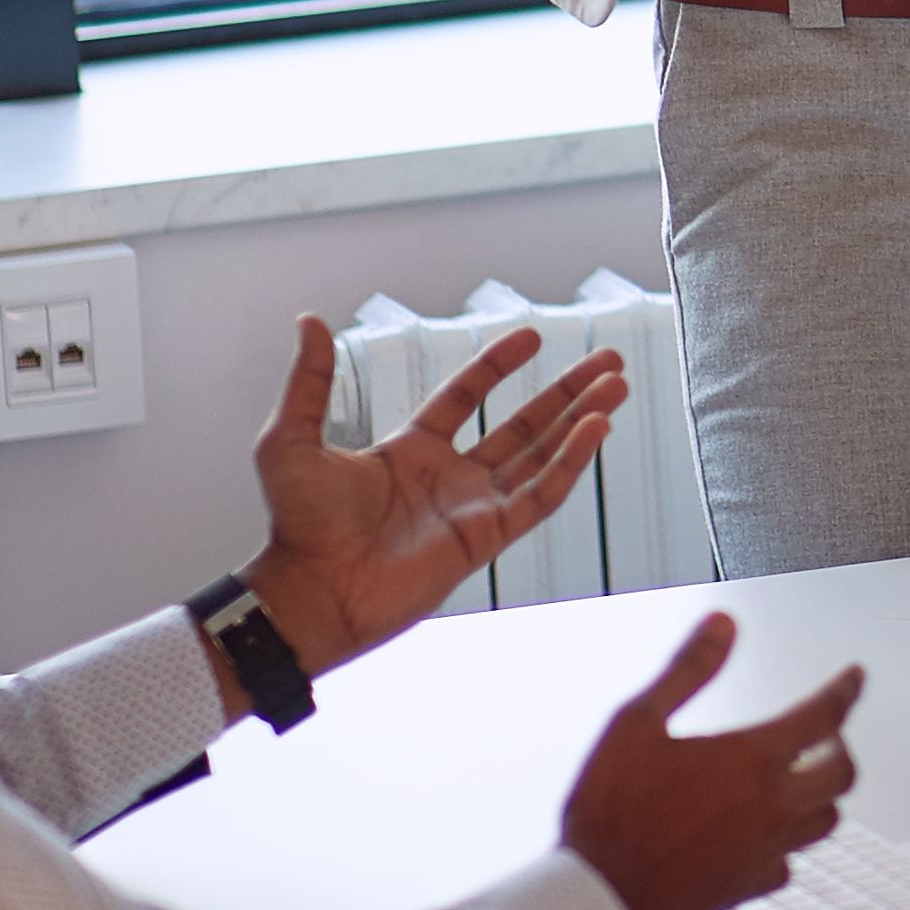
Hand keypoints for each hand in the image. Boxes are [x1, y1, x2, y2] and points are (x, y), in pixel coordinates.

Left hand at [233, 316, 626, 681]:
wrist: (311, 590)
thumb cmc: (296, 524)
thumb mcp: (292, 439)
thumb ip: (310, 381)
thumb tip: (308, 320)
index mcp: (410, 451)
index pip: (466, 397)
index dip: (498, 366)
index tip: (532, 336)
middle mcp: (449, 476)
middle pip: (522, 425)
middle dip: (566, 392)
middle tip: (608, 361)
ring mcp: (472, 508)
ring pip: (541, 456)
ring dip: (580, 420)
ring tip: (617, 385)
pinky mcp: (487, 538)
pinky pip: (540, 495)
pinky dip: (571, 462)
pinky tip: (596, 427)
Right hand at [561, 613, 864, 909]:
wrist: (598, 898)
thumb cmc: (611, 814)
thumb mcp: (638, 723)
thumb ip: (688, 670)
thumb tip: (722, 626)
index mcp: (751, 760)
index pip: (824, 716)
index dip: (845, 690)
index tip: (854, 678)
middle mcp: (770, 807)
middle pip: (841, 773)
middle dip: (841, 746)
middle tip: (829, 733)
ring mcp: (763, 852)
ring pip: (825, 821)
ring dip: (824, 794)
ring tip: (809, 780)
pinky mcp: (746, 889)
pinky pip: (789, 865)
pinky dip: (789, 845)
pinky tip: (770, 837)